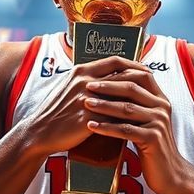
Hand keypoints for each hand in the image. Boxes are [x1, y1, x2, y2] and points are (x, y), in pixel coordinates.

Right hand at [28, 56, 152, 155]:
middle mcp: (85, 81)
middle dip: (141, 79)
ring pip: (121, 94)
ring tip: (150, 104)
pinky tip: (139, 121)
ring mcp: (87, 99)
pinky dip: (128, 117)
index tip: (145, 70)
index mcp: (81, 70)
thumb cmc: (55, 111)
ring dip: (138, 98)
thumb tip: (106, 76)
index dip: (133, 64)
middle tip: (154, 85)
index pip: (114, 60)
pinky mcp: (87, 118)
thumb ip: (87, 80)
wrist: (39, 132)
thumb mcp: (69, 87)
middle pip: (123, 74)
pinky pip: (114, 116)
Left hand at [83, 69, 192, 193]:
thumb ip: (134, 104)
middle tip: (88, 86)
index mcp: (160, 99)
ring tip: (86, 104)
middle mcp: (162, 107)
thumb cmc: (151, 146)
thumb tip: (109, 88)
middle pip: (132, 89)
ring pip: (127, 108)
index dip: (119, 73)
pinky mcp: (153, 139)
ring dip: (104, 105)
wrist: (169, 173)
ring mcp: (159, 122)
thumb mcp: (145, 121)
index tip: (98, 74)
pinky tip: (91, 126)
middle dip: (107, 86)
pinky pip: (125, 130)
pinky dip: (106, 127)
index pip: (140, 76)